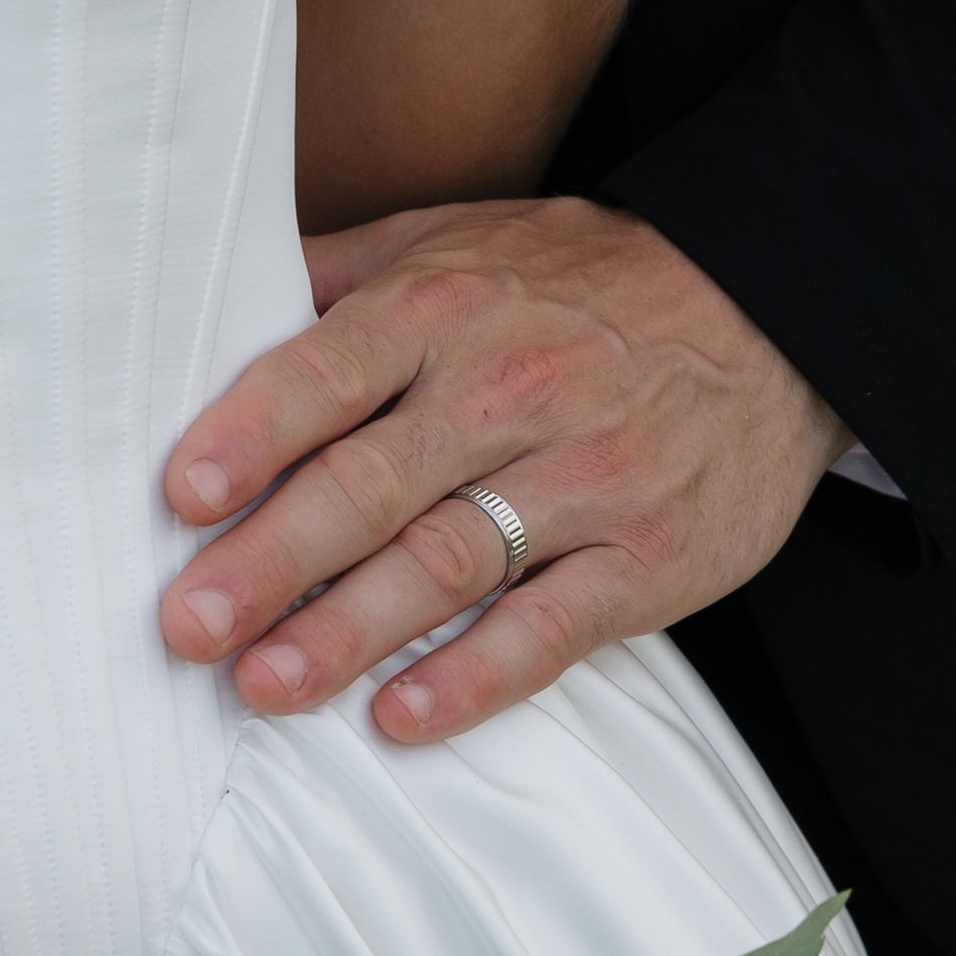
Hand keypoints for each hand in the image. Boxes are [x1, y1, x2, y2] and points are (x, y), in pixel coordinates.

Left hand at [159, 200, 849, 741]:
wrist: (772, 310)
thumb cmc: (582, 283)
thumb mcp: (456, 239)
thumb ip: (338, 276)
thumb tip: (208, 300)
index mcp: (444, 311)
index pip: (330, 373)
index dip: (253, 433)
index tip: (183, 495)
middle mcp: (507, 392)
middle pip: (371, 483)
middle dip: (272, 560)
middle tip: (189, 626)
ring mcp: (583, 480)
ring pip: (448, 562)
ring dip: (350, 631)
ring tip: (266, 684)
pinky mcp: (646, 558)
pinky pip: (550, 628)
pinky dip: (475, 676)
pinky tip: (401, 717)